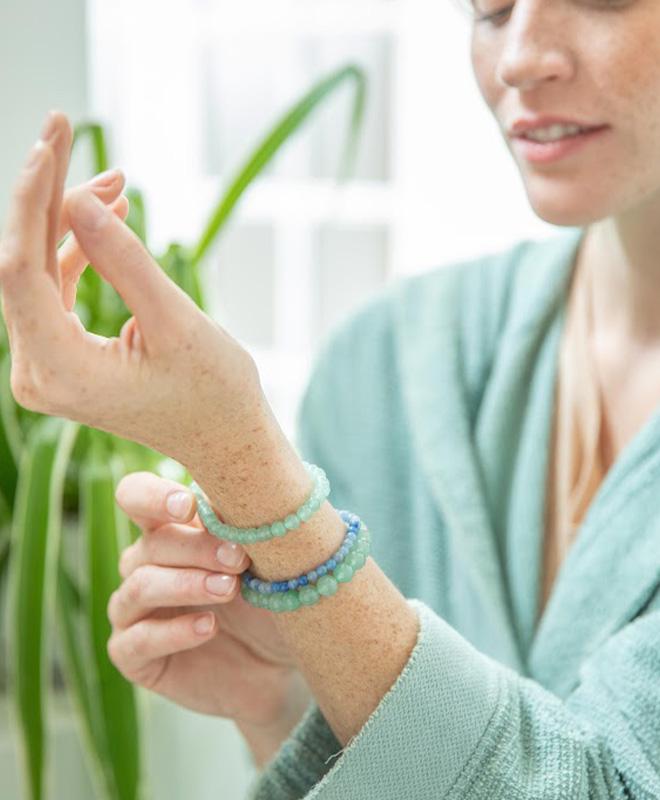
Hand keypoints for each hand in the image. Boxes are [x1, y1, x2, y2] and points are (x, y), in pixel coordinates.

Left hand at [0, 110, 264, 467]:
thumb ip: (125, 263)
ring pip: (35, 272)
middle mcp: (38, 373)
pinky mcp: (62, 358)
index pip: (20, 269)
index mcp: (62, 372)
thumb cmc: (214, 393)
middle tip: (68, 130)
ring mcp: (46, 368)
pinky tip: (105, 218)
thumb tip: (80, 201)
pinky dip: (75, 251)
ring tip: (114, 181)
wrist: (226, 440)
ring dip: (65, 220)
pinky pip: (53, 290)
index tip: (53, 141)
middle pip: (21, 264)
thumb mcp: (177, 324)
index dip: (33, 198)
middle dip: (47, 197)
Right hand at [109, 470, 310, 729]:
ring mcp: (133, 610)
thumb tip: (230, 501)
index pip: (137, 495)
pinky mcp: (133, 656)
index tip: (188, 506)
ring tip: (229, 590)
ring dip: (186, 585)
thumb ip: (244, 528)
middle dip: (196, 547)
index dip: (153, 496)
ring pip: (140, 586)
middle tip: (239, 559)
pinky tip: (209, 627)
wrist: (279, 664)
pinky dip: (174, 632)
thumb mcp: (266, 560)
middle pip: (151, 543)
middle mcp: (144, 563)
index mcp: (170, 528)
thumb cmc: (270, 597)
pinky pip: (137, 640)